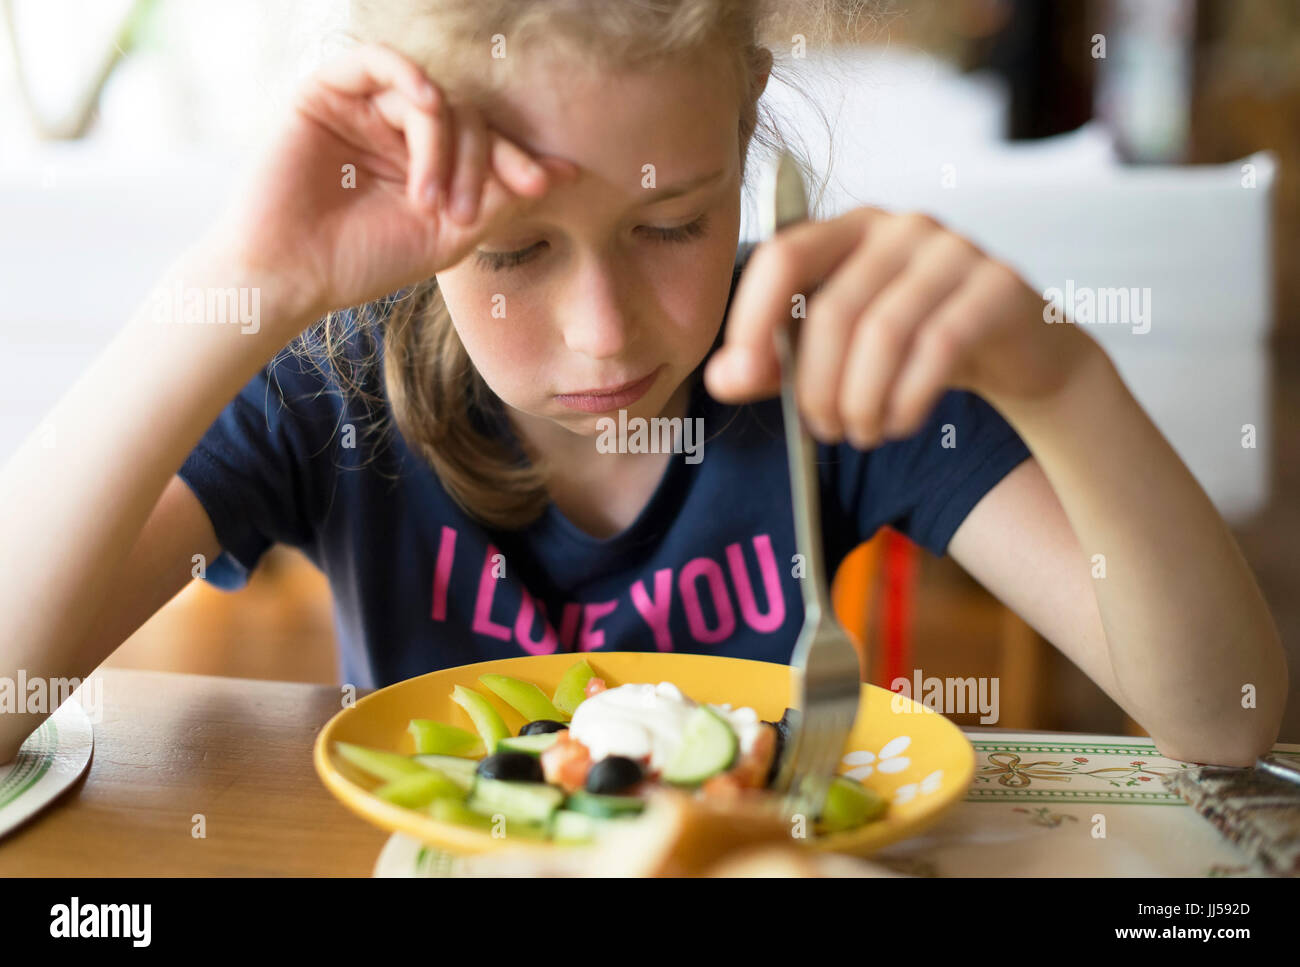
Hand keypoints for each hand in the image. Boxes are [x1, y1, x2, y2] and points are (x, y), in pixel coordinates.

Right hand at [205, 43, 577, 328]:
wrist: (291, 275)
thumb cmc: (364, 262)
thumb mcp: (450, 235)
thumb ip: (500, 199)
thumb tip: (566, 173)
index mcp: (429, 162)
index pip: (488, 143)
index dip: (519, 159)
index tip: (551, 181)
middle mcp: (400, 130)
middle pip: (468, 117)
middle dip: (482, 162)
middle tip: (466, 214)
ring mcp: (366, 108)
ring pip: (432, 97)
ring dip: (444, 145)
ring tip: (430, 202)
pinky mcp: (327, 91)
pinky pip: (376, 60)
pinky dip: (409, 76)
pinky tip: (428, 107)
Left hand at [703, 207, 1094, 445]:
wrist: (1020, 351)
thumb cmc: (916, 346)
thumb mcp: (838, 355)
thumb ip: (774, 364)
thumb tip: (723, 379)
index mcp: (849, 229)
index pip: (783, 256)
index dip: (753, 319)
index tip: (743, 377)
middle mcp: (900, 227)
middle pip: (833, 310)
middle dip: (817, 386)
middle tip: (823, 429)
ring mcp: (954, 250)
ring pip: (884, 334)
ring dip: (862, 401)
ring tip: (861, 433)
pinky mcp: (998, 285)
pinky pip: (938, 349)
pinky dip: (907, 400)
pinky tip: (899, 423)